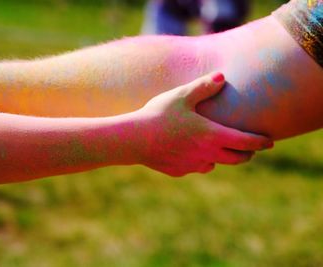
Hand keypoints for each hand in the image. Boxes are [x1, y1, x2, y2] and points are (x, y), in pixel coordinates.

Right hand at [138, 72, 272, 176]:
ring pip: (216, 164)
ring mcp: (193, 165)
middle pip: (237, 158)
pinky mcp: (179, 171)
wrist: (134, 139)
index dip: (260, 141)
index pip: (246, 141)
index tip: (270, 141)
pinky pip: (196, 168)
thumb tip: (222, 76)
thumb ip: (203, 86)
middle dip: (247, 153)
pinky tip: (191, 153)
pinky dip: (200, 162)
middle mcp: (207, 154)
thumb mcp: (181, 96)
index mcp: (212, 135)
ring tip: (218, 148)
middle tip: (249, 148)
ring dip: (222, 157)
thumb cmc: (158, 115)